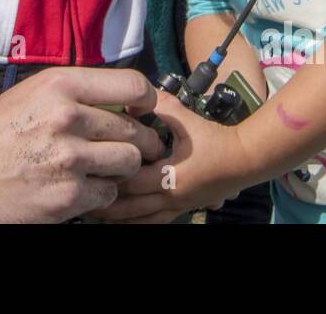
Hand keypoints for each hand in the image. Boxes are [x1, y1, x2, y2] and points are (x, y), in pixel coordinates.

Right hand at [0, 68, 164, 222]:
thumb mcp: (28, 96)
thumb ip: (72, 96)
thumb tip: (117, 103)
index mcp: (59, 85)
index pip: (132, 85)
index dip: (146, 101)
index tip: (144, 111)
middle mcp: (68, 117)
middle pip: (135, 130)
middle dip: (141, 142)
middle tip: (138, 149)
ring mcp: (69, 158)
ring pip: (129, 163)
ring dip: (122, 169)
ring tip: (105, 170)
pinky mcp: (68, 195)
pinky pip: (108, 194)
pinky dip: (101, 194)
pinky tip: (82, 188)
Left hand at [88, 90, 246, 223]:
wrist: (244, 159)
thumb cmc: (214, 138)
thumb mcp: (185, 117)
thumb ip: (158, 105)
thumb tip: (130, 100)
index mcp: (168, 175)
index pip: (129, 180)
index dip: (108, 176)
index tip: (88, 170)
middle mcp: (169, 196)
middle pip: (129, 207)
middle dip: (104, 203)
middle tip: (81, 197)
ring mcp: (176, 206)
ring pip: (140, 220)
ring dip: (116, 218)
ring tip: (94, 213)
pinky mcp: (182, 209)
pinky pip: (154, 223)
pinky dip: (135, 223)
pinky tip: (121, 222)